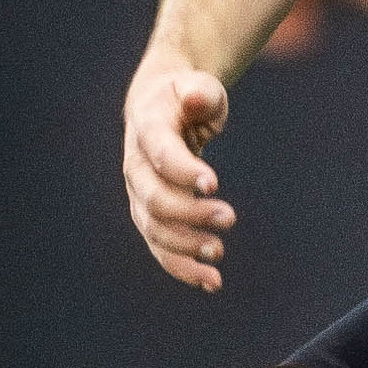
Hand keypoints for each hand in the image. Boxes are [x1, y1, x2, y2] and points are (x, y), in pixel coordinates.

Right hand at [125, 58, 237, 289]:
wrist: (160, 108)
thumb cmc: (187, 96)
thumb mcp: (197, 86)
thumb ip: (200, 92)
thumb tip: (196, 100)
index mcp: (147, 128)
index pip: (161, 155)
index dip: (183, 171)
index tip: (214, 184)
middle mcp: (136, 166)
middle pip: (155, 198)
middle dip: (190, 214)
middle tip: (230, 217)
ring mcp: (139, 194)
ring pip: (154, 229)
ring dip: (186, 246)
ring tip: (219, 253)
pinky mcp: (150, 215)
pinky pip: (160, 247)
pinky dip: (183, 267)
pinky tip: (212, 281)